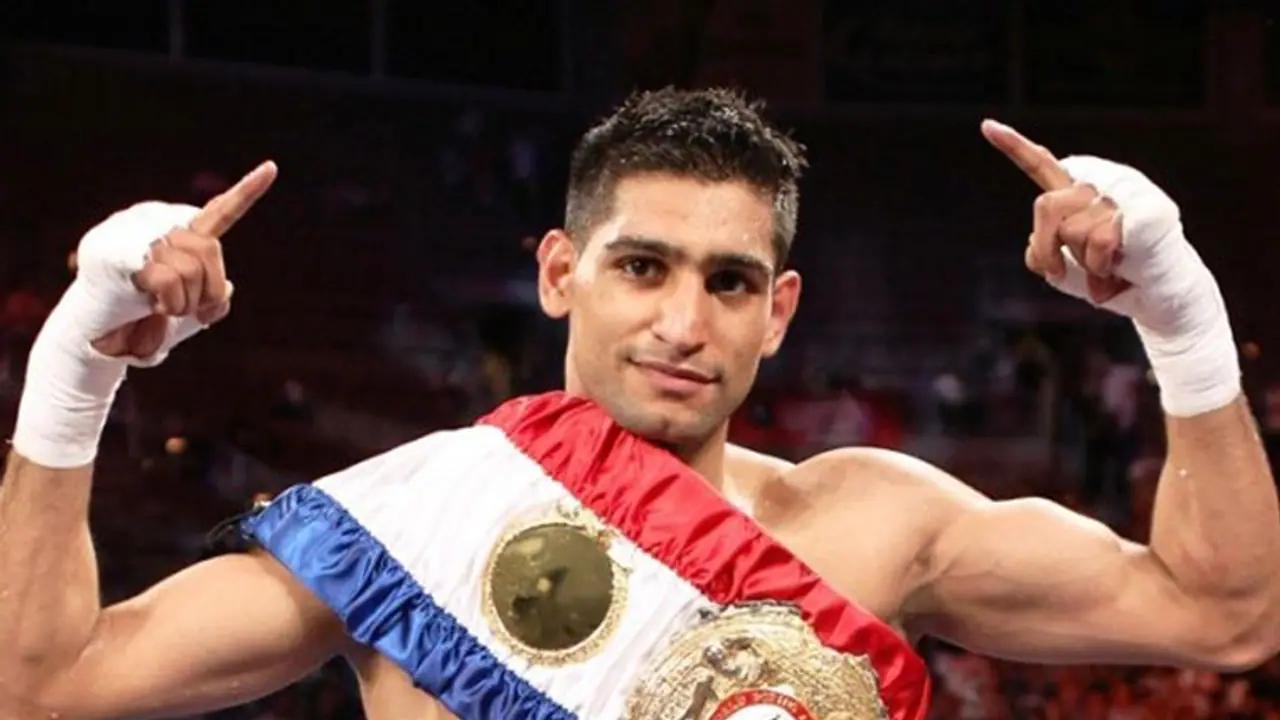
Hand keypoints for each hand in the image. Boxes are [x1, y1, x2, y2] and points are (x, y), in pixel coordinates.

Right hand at [89, 162, 276, 358]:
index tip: (272, 168)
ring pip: (192, 268)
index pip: (219, 211)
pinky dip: (169, 303)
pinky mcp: (118, 254)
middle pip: (210, 250)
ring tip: (160, 308)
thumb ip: (215, 296)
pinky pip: (168, 279)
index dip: (247, 192)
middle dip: (207, 290)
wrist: (101, 339)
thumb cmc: (147, 320)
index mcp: (178, 230)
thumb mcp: (192, 310)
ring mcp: (133, 233)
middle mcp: (156, 222)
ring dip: (185, 302)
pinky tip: (148, 307)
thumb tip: (226, 289)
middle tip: (185, 309)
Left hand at [981, 119, 1139, 304]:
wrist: (1157, 296)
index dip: (1013, 147)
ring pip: (1073, 229)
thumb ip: (1040, 250)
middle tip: (1057, 271)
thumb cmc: (1109, 278)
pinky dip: (1101, 267)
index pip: (1042, 165)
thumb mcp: (1063, 268)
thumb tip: (1037, 244)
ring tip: (1106, 268)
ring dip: (1083, 262)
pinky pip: (1100, 242)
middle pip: (1045, 206)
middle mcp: (1101, 184)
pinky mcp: (1145, 211)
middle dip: (1046, 246)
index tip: (987, 125)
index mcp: (1078, 193)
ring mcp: (1125, 194)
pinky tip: (1118, 270)